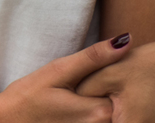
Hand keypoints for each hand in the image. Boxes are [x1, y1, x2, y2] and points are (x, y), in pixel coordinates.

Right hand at [0, 35, 132, 122]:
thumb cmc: (28, 98)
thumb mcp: (58, 71)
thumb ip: (93, 57)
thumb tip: (126, 40)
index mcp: (100, 111)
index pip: (124, 87)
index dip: (110, 77)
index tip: (86, 78)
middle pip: (118, 103)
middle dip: (105, 92)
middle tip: (74, 91)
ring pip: (109, 116)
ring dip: (97, 104)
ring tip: (70, 101)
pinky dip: (88, 117)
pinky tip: (67, 114)